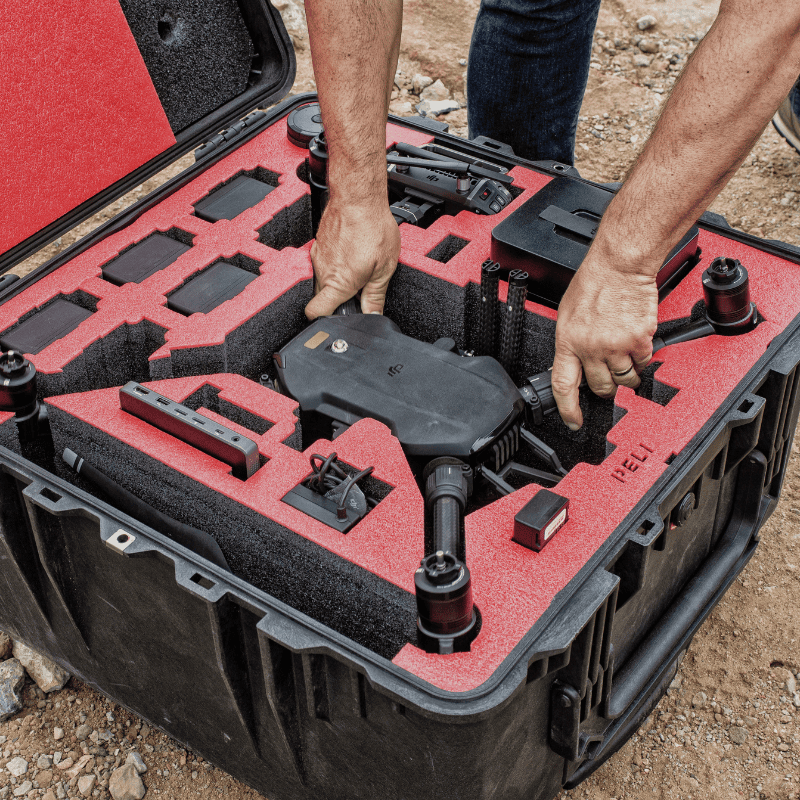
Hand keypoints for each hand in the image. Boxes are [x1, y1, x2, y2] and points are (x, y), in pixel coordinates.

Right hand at [305, 198, 399, 317]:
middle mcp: (324, 272)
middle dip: (338, 298)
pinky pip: (323, 263)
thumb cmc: (372, 227)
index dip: (324, 320)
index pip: (316, 312)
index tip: (338, 318)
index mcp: (340, 283)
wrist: (358, 198)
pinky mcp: (318, 245)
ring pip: (323, 279)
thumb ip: (376, 295)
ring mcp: (318, 257)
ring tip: (358, 266)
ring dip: (338, 279)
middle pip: (322, 297)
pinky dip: (336, 264)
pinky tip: (351, 253)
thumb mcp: (384, 268)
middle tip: (358, 289)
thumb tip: (373, 313)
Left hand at [552, 261, 657, 429]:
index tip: (573, 422)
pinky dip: (642, 358)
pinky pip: (644, 363)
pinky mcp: (639, 341)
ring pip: (625, 379)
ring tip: (624, 357)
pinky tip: (636, 342)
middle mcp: (591, 348)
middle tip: (608, 378)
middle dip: (606, 388)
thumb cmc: (593, 284)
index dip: (568, 409)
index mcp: (568, 342)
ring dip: (627, 375)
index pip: (564, 386)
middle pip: (600, 387)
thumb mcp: (567, 316)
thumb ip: (570, 344)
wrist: (619, 266)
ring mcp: (616, 346)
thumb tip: (571, 366)